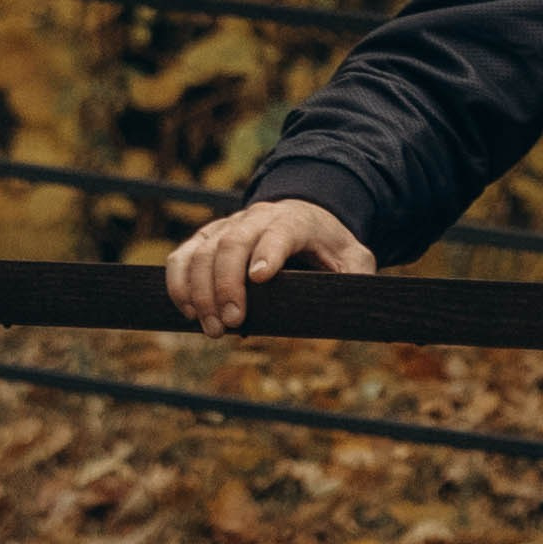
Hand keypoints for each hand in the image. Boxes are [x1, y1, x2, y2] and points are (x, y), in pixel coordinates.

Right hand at [164, 199, 375, 336]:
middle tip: (231, 322)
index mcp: (295, 221)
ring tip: (213, 328)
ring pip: (202, 252)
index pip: (280, 233)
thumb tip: (363, 306)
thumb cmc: (326, 243)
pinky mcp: (205, 238)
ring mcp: (227, 226)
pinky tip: (188, 312)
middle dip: (227, 285)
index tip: (261, 278)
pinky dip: (178, 284)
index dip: (268, 252)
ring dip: (200, 292)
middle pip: (232, 244)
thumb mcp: (352, 256)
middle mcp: (257, 218)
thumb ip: (357, 275)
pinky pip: (182, 257)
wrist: (302, 215)